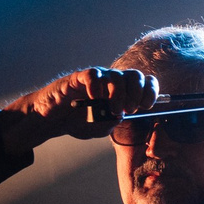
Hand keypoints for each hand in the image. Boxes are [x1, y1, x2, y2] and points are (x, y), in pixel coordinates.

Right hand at [0, 67, 158, 150]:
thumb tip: (121, 114)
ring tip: (113, 110)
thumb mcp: (101, 127)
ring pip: (117, 75)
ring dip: (120, 94)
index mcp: (123, 92)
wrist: (52, 119)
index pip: (145, 83)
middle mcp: (112, 82)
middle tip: (129, 109)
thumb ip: (113, 122)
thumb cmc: (79, 121)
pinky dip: (97, 86)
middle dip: (138, 93)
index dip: (150, 91)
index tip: (146, 106)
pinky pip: (93, 75)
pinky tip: (94, 98)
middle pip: (135, 75)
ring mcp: (97, 78)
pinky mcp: (79, 78)